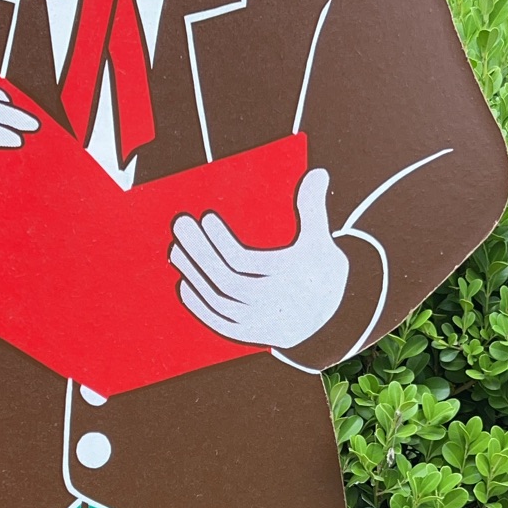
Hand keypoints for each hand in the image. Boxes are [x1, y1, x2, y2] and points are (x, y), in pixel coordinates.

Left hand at [170, 166, 347, 349]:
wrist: (331, 319)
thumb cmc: (320, 271)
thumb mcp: (320, 241)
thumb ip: (313, 208)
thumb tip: (317, 173)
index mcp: (292, 276)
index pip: (246, 261)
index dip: (221, 240)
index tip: (205, 217)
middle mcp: (276, 302)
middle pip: (227, 281)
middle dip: (199, 251)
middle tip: (180, 224)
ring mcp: (262, 321)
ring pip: (219, 301)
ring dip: (194, 274)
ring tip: (176, 250)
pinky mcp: (251, 334)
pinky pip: (220, 323)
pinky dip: (200, 306)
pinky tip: (184, 283)